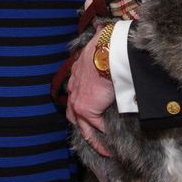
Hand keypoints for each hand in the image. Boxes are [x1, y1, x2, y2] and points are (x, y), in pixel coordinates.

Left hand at [66, 33, 114, 157]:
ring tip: (102, 148)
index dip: (79, 103)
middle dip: (81, 125)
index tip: (86, 112)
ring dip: (92, 137)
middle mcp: (74, 88)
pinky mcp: (86, 109)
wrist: (107, 52)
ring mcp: (78, 100)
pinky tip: (109, 143)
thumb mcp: (98, 47)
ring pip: (82, 125)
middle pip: (73, 113)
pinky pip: (94, 128)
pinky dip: (101, 136)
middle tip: (90, 136)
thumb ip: (100, 50)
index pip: (75, 92)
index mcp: (77, 73)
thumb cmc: (106, 47)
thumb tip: (103, 33)